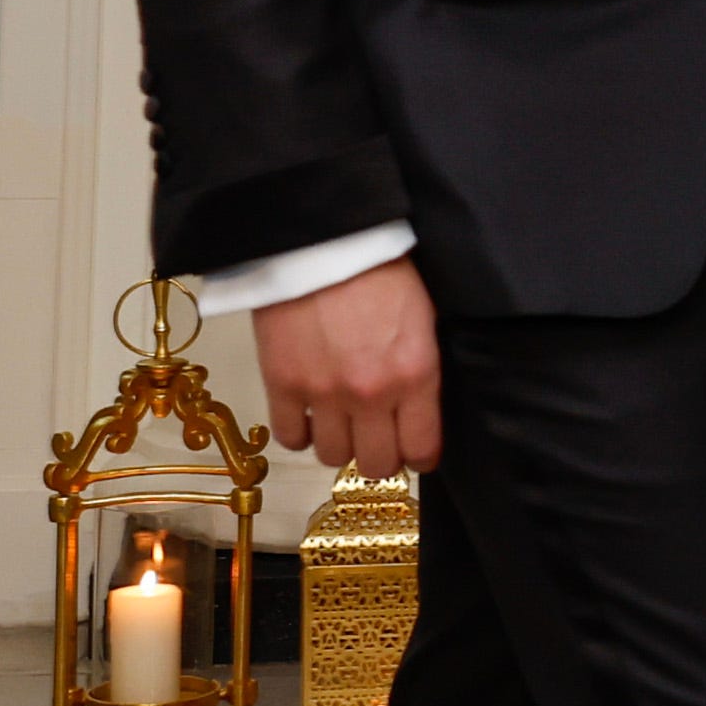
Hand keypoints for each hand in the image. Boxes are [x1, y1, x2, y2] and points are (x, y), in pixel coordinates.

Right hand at [258, 259, 441, 476]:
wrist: (323, 241)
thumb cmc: (380, 271)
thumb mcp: (424, 320)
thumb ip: (422, 371)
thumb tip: (420, 410)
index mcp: (416, 375)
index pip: (421, 449)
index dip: (418, 457)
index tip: (414, 452)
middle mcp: (372, 394)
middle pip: (376, 465)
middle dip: (379, 458)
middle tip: (376, 440)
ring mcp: (324, 393)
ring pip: (333, 458)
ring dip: (339, 446)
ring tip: (340, 425)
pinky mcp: (282, 384)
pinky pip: (290, 438)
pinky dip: (300, 434)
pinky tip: (308, 418)